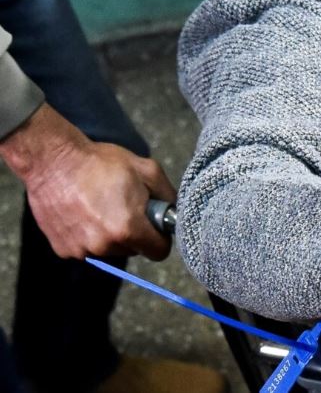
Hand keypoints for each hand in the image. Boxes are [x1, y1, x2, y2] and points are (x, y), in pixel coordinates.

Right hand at [0, 104, 174, 260]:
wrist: (52, 162)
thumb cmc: (100, 162)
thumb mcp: (146, 169)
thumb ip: (167, 194)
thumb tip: (174, 212)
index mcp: (128, 228)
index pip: (158, 252)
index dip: (161, 237)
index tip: (155, 224)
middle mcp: (104, 245)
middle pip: (134, 249)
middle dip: (135, 232)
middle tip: (124, 206)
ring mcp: (81, 250)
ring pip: (110, 250)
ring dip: (111, 235)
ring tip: (101, 207)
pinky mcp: (63, 250)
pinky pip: (87, 248)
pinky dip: (89, 235)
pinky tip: (83, 213)